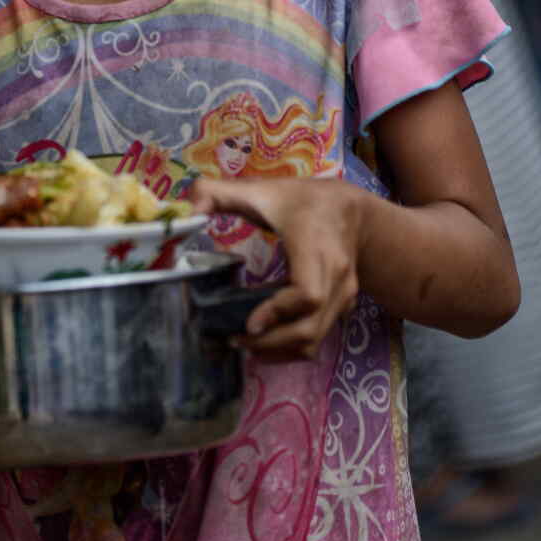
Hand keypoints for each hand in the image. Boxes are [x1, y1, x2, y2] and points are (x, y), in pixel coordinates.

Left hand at [186, 175, 367, 359]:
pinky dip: (292, 346)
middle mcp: (336, 277)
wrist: (353, 213)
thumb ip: (216, 194)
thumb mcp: (260, 189)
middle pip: (310, 327)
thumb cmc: (303, 201)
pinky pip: (320, 336)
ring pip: (316, 338)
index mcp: (315, 247)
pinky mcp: (342, 307)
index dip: (278, 312)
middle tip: (234, 339)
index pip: (307, 293)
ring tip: (245, 343)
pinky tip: (265, 340)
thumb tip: (186, 212)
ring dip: (280, 350)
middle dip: (271, 342)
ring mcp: (343, 296)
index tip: (248, 322)